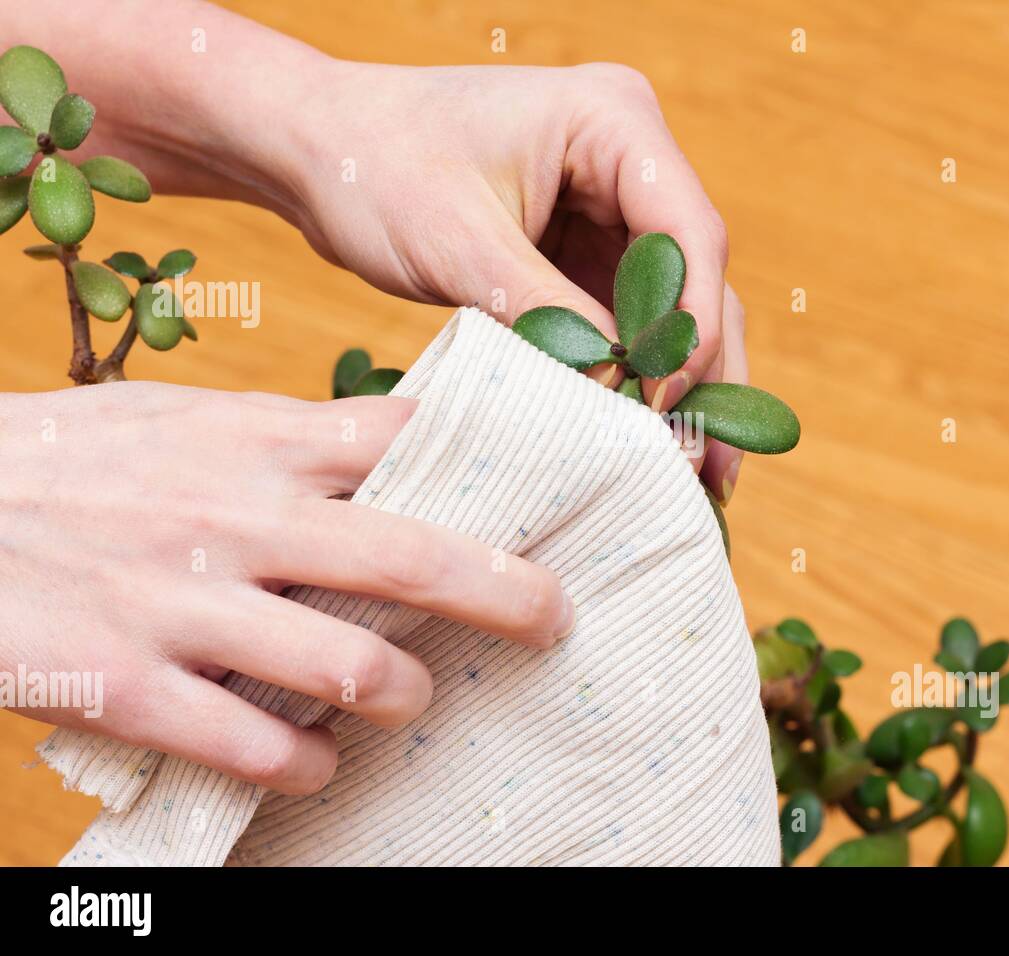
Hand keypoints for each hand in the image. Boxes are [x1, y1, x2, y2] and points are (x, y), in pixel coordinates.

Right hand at [0, 385, 573, 792]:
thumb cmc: (75, 458)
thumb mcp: (185, 418)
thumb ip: (288, 435)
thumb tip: (396, 440)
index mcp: (256, 443)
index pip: (407, 439)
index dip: (494, 459)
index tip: (549, 489)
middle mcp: (236, 520)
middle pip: (410, 559)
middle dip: (505, 594)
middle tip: (553, 618)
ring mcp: (183, 608)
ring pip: (347, 669)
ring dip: (403, 694)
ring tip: (412, 699)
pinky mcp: (128, 689)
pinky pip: (254, 746)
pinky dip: (306, 763)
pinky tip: (317, 761)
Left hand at [277, 61, 748, 502]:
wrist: (317, 150)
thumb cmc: (374, 167)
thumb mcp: (459, 245)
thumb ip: (547, 315)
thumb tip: (619, 394)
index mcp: (613, 120)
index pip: (688, 233)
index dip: (689, 325)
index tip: (666, 402)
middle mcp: (630, 158)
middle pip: (696, 276)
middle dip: (704, 371)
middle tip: (714, 463)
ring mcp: (613, 204)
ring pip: (674, 306)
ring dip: (683, 384)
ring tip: (701, 472)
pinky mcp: (587, 247)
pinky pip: (629, 318)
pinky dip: (636, 375)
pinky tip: (648, 437)